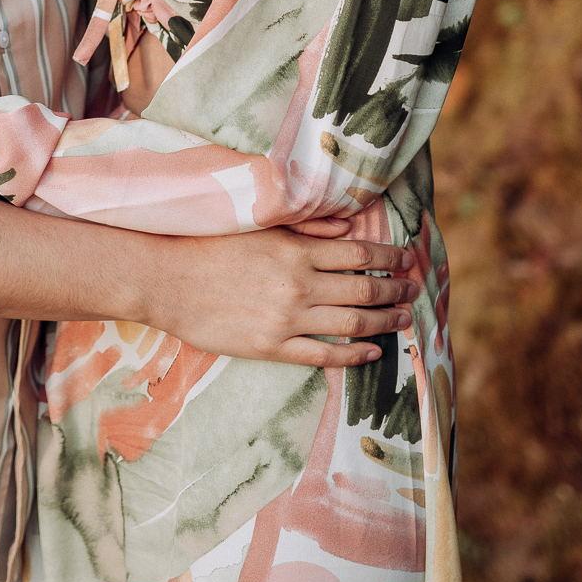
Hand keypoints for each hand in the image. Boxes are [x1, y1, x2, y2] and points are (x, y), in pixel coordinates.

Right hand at [143, 226, 423, 368]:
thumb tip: (348, 226)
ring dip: (383, 321)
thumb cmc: (210, 246)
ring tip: (403, 320)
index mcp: (296, 251)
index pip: (359, 255)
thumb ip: (306, 227)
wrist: (167, 279)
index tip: (407, 259)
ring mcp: (287, 319)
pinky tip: (372, 353)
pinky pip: (324, 355)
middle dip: (394, 290)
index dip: (389, 258)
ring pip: (351, 322)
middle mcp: (299, 285)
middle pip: (363, 289)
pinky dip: (353, 355)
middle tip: (413, 290)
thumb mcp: (259, 226)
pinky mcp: (271, 346)